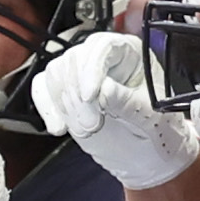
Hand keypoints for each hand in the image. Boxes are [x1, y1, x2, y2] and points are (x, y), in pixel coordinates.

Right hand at [31, 31, 199, 188]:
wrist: (146, 154)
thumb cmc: (157, 130)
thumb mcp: (151, 117)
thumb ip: (127, 102)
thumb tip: (103, 90)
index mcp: (131, 53)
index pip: (103, 46)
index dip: (92, 68)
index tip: (89, 97)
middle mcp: (104, 58)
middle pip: (75, 59)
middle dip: (78, 95)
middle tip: (91, 124)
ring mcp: (81, 73)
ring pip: (56, 73)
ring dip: (65, 105)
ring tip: (85, 129)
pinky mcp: (64, 91)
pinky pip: (42, 88)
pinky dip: (46, 108)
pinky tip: (58, 128)